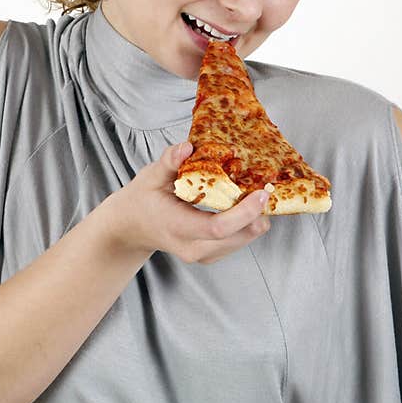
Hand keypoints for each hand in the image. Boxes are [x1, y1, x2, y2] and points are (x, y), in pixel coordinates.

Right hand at [104, 141, 271, 265]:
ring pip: (240, 241)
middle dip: (257, 215)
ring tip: (262, 193)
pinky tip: (249, 205)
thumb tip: (187, 146)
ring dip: (255, 219)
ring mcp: (201, 255)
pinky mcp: (209, 254)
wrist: (131, 227)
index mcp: (176, 227)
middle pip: (235, 237)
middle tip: (269, 190)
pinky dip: (248, 224)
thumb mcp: (150, 176)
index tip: (261, 193)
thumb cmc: (143, 199)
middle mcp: (190, 247)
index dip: (244, 212)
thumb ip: (168, 161)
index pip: (217, 227)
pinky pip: (236, 242)